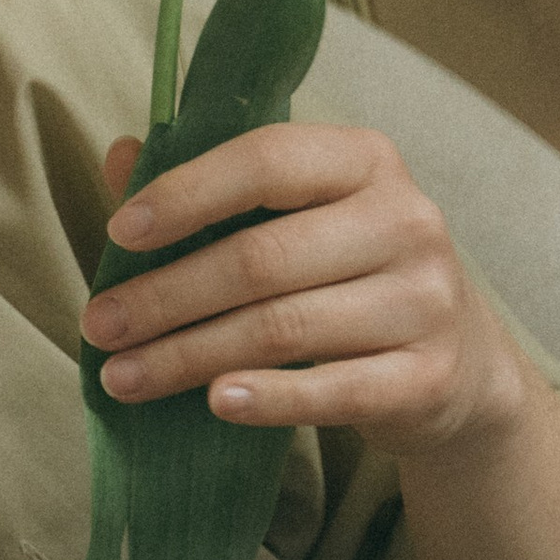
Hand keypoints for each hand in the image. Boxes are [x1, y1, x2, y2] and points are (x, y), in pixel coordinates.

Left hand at [81, 121, 528, 456]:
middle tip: (99, 325)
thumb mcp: (295, 217)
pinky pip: (334, 390)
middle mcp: (406, 220)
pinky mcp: (430, 377)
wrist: (460, 364)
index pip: (266, 161)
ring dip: (188, 357)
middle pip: (261, 259)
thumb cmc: (347, 274)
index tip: (118, 232)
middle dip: (166, 295)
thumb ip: (211, 188)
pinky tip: (214, 402)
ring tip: (122, 377)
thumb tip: (121, 156)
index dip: (186, 194)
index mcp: (365, 161)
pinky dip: (269, 398)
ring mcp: (425, 301)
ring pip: (283, 329)